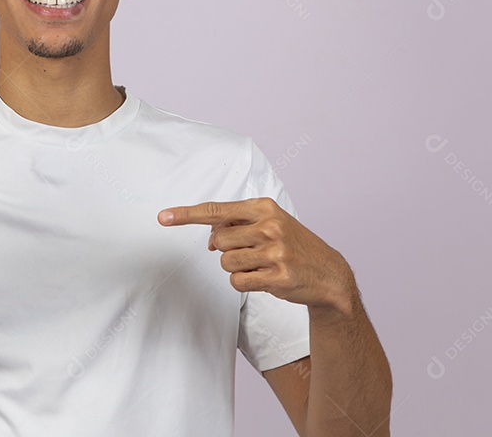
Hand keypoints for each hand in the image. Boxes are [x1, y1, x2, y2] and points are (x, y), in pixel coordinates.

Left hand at [158, 197, 355, 312]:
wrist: (329, 273)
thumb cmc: (292, 246)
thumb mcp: (270, 223)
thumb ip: (237, 224)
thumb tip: (209, 239)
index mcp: (265, 208)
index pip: (216, 210)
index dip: (186, 214)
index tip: (163, 217)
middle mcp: (270, 226)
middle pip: (217, 241)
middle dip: (226, 250)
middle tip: (250, 252)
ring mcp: (275, 252)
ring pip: (226, 263)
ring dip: (237, 268)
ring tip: (261, 265)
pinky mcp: (278, 276)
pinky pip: (238, 282)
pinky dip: (244, 283)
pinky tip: (265, 278)